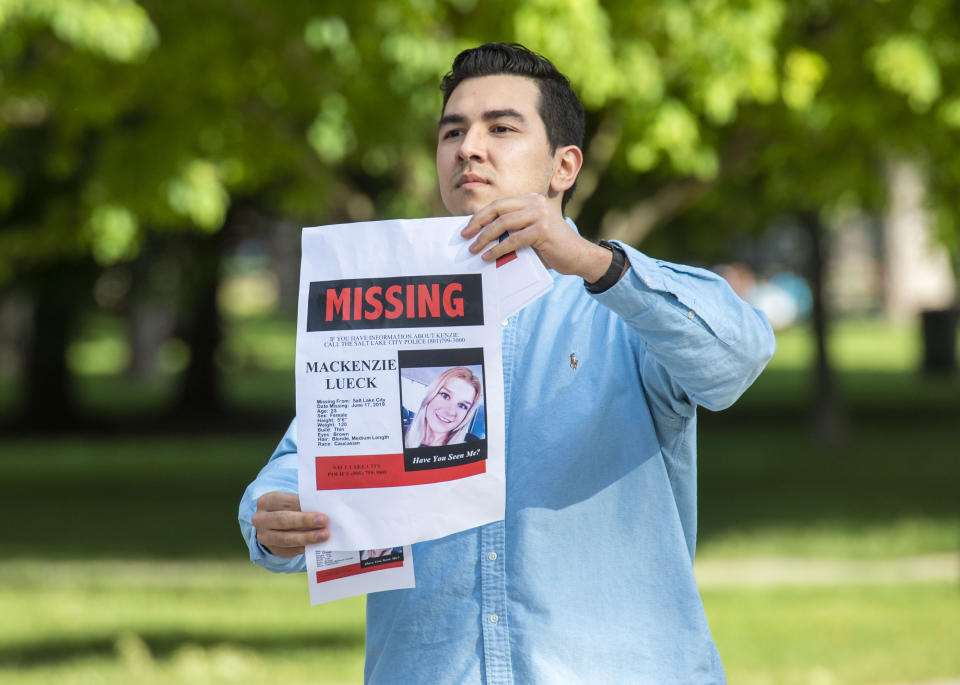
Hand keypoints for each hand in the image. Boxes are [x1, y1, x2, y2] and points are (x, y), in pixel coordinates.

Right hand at [251, 491, 328, 557]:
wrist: (274, 525)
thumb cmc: (288, 509)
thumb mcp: (290, 501)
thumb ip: (303, 504)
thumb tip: (322, 509)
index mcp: (266, 502)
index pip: (284, 502)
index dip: (302, 505)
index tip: (317, 506)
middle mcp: (261, 520)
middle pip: (282, 520)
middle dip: (304, 520)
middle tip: (324, 521)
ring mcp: (265, 537)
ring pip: (286, 539)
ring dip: (307, 537)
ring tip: (324, 535)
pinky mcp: (273, 550)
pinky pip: (290, 550)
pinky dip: (305, 547)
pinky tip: (317, 545)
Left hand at [461, 194, 612, 281]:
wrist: (579, 256)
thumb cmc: (552, 247)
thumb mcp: (530, 232)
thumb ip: (513, 229)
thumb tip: (483, 235)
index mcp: (531, 199)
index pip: (499, 204)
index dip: (480, 215)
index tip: (467, 228)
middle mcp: (535, 202)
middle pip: (497, 209)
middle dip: (478, 223)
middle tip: (465, 236)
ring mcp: (540, 215)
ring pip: (503, 224)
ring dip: (485, 237)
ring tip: (474, 249)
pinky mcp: (542, 230)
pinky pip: (513, 240)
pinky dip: (498, 249)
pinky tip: (489, 257)